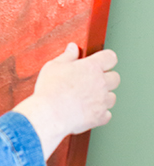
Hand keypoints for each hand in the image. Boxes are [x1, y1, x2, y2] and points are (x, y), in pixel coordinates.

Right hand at [13, 42, 119, 160]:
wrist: (49, 114)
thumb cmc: (50, 89)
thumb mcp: (54, 66)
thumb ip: (67, 56)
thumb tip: (73, 48)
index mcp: (91, 67)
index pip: (110, 57)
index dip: (106, 58)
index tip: (102, 61)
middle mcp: (101, 83)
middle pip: (115, 77)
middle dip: (107, 77)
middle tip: (93, 80)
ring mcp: (102, 101)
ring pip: (112, 97)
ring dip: (104, 96)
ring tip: (89, 97)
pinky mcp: (100, 117)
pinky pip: (107, 114)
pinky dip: (100, 113)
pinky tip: (89, 110)